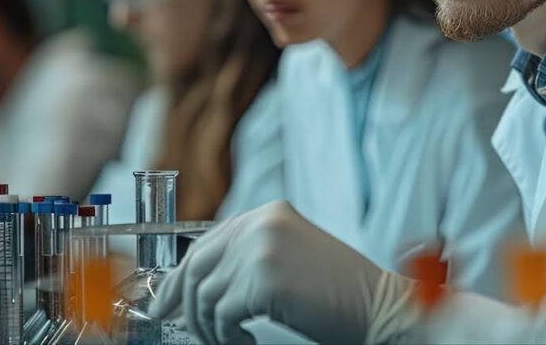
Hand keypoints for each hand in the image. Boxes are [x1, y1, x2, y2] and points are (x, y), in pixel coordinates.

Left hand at [149, 201, 416, 343]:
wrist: (379, 307)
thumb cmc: (341, 293)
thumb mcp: (290, 259)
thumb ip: (251, 256)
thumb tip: (202, 281)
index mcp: (269, 214)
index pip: (208, 242)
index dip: (181, 274)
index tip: (166, 300)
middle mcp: (262, 224)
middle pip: (197, 265)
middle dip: (181, 301)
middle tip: (175, 323)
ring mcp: (261, 249)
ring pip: (205, 295)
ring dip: (211, 326)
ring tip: (231, 340)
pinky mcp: (263, 280)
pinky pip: (222, 315)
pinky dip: (227, 336)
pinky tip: (246, 341)